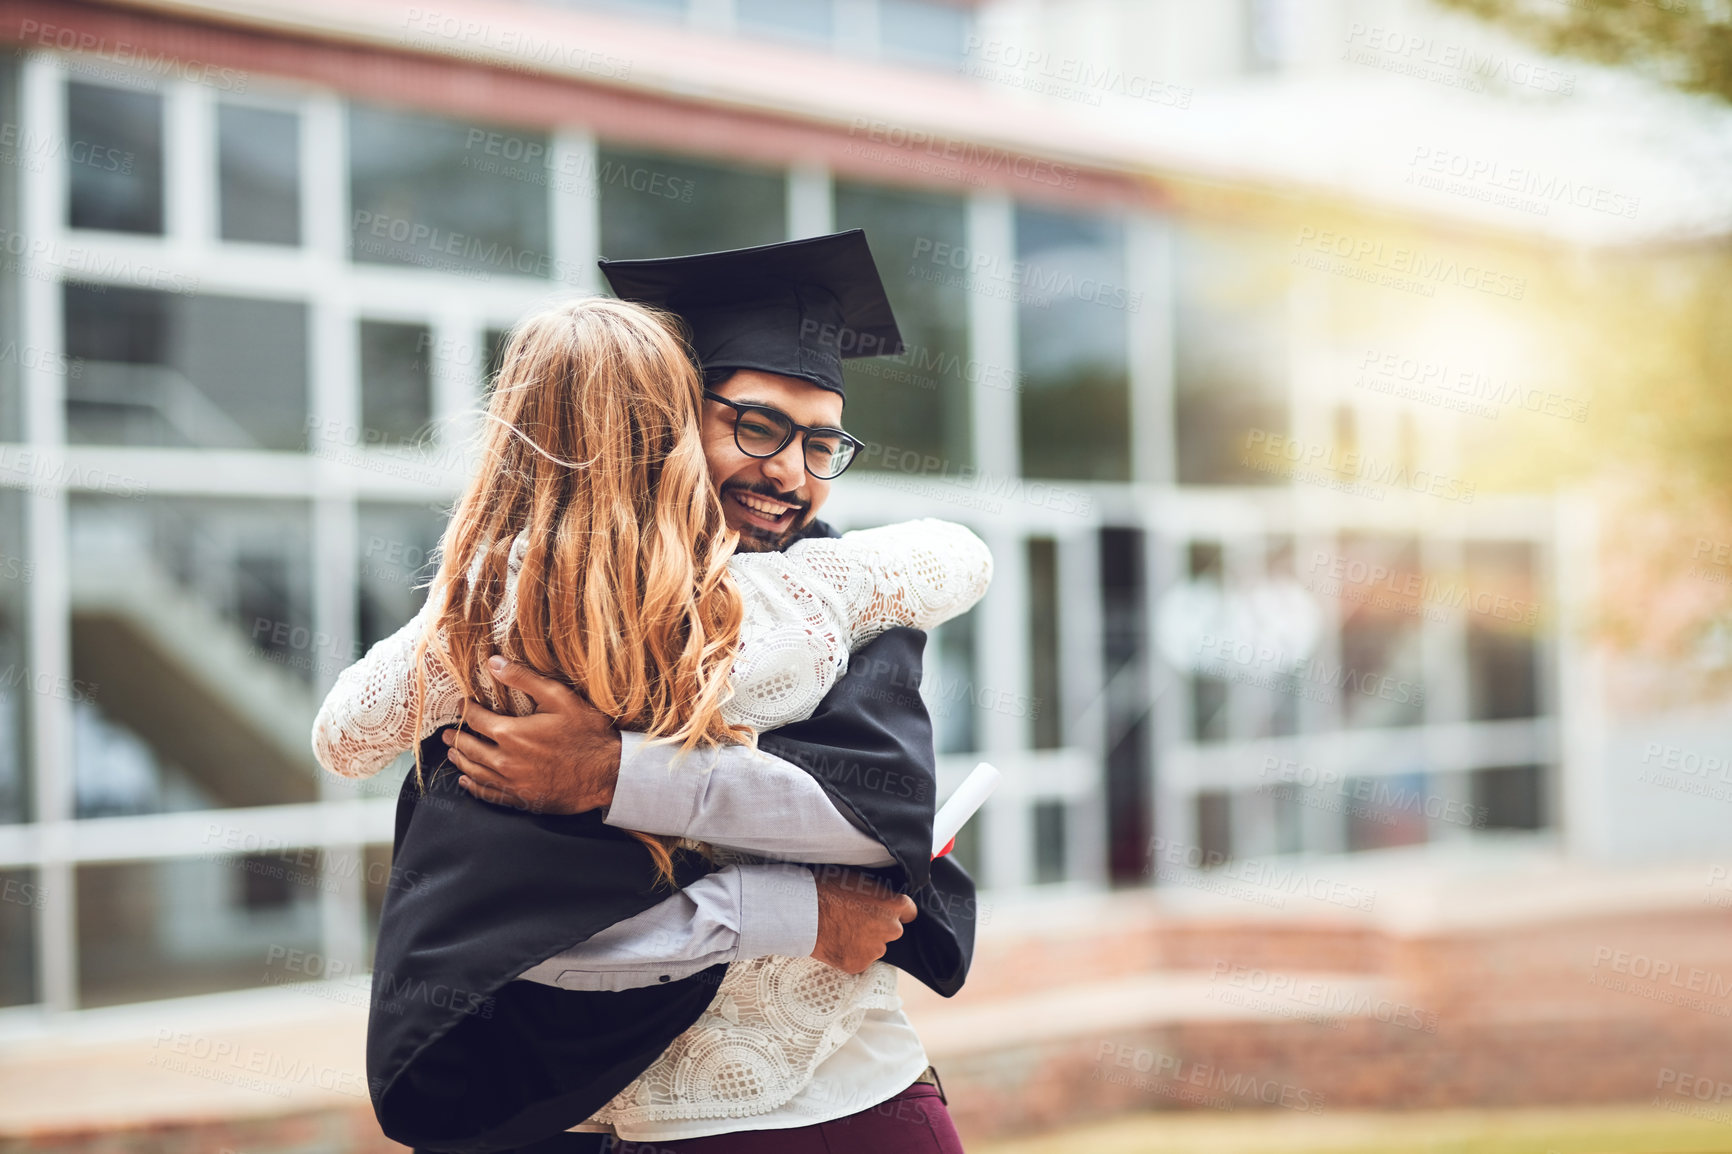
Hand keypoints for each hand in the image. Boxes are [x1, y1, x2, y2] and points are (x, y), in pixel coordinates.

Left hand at [442, 656, 620, 814]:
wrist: (608, 773)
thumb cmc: (587, 733)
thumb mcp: (559, 698)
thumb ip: (524, 679)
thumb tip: (493, 662)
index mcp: (511, 733)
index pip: (475, 720)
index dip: (465, 710)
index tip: (462, 705)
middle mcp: (505, 761)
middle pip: (469, 748)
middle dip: (457, 737)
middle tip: (447, 732)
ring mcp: (512, 783)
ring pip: (474, 772)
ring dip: (461, 761)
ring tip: (453, 753)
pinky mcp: (521, 800)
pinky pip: (488, 794)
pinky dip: (473, 787)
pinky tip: (467, 782)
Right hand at [809, 866, 917, 973]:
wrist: (804, 911)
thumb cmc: (828, 888)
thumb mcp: (859, 879)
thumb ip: (877, 893)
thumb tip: (881, 896)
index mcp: (893, 905)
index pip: (909, 911)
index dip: (898, 911)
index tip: (888, 912)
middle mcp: (891, 929)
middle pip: (893, 930)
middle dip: (879, 927)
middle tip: (857, 919)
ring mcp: (875, 950)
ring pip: (876, 947)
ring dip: (865, 942)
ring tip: (842, 930)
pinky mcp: (859, 964)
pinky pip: (859, 960)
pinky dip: (850, 954)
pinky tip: (836, 943)